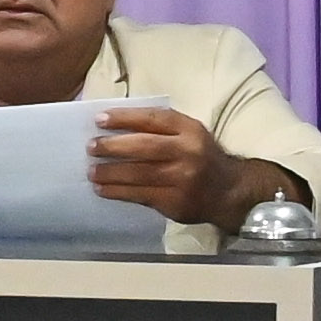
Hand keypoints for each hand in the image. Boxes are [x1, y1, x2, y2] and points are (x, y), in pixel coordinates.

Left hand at [86, 103, 218, 218]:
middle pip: (144, 147)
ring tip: (91, 172)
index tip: (99, 119)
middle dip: (113, 146)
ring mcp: (182, 180)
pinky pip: (141, 195)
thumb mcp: (189, 135)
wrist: (229, 191)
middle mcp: (188, 153)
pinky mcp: (175, 202)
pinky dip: (118, 192)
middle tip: (91, 147)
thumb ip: (161, 128)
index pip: (154, 119)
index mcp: (190, 130)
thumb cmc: (200, 157)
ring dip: (110, 173)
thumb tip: (116, 125)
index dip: (124, 118)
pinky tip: (103, 189)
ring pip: (139, 174)